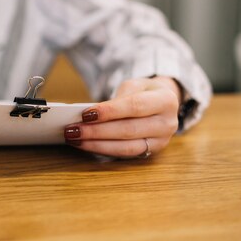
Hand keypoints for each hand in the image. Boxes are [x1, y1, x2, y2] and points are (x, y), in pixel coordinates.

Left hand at [63, 76, 181, 157]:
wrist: (164, 103)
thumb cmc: (144, 92)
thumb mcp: (134, 85)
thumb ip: (116, 99)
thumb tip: (89, 115)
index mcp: (165, 101)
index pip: (134, 107)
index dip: (109, 112)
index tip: (86, 114)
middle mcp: (167, 123)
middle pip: (128, 130)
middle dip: (97, 131)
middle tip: (73, 129)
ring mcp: (161, 141)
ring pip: (126, 147)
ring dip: (97, 145)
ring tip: (75, 139)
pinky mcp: (150, 152)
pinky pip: (124, 154)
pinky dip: (103, 150)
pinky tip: (85, 145)